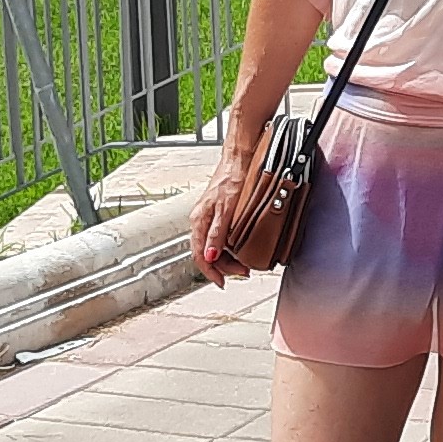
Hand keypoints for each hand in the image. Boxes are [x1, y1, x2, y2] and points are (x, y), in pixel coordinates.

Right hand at [192, 119, 266, 280]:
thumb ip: (218, 234)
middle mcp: (201, 221)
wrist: (238, 158)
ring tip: (244, 264)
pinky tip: (240, 248)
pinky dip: (230, 247)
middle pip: (208, 253)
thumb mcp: (226, 210)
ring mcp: (209, 218)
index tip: (222, 283)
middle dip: (223, 267)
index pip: (200, 255)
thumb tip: (212, 257)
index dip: (210, 272)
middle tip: (242, 273)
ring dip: (228, 258)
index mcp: (199, 221)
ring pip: (215, 247)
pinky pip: (220, 237)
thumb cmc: (231, 179)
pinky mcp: (219, 213)